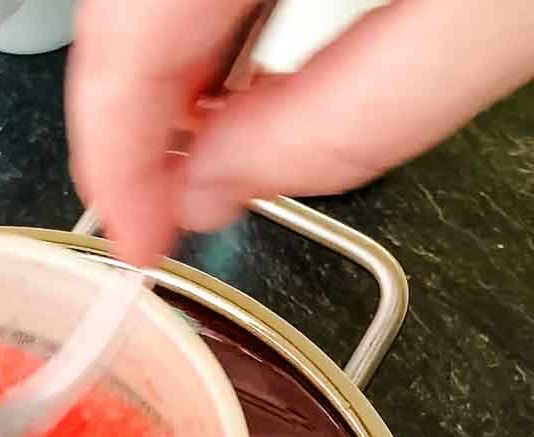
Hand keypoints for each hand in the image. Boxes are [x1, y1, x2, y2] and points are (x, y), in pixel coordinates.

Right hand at [67, 0, 533, 262]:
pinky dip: (217, 15)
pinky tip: (245, 60)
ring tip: (207, 148)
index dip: (115, 156)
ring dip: (175, 70)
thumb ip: (344, 119)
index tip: (141, 239)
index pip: (129, 35)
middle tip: (165, 207)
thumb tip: (219, 187)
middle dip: (137, 118)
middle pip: (131, 3)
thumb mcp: (500, 14)